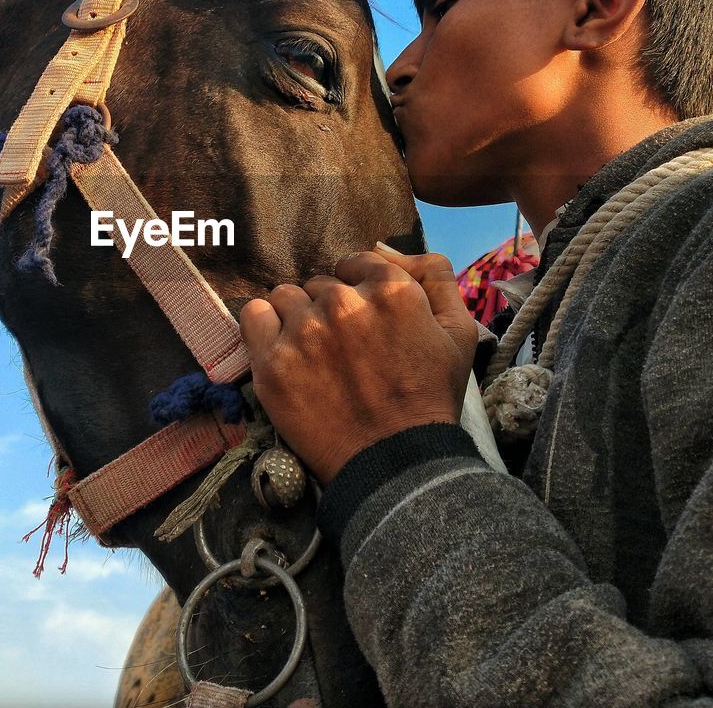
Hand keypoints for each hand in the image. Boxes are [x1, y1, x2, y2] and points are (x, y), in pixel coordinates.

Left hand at [240, 245, 477, 482]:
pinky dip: (263, 325)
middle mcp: (343, 302)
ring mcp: (304, 331)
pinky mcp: (272, 361)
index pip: (357, 262)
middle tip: (342, 346)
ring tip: (311, 350)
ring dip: (296, 316)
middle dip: (330, 307)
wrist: (394, 464)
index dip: (358, 287)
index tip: (361, 317)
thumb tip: (391, 249)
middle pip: (321, 283)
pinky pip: (253, 315)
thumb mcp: (459, 333)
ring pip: (286, 296)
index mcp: (390, 289)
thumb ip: (436, 276)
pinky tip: (280, 347)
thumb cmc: (429, 400)